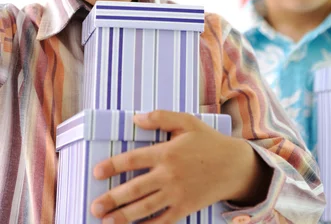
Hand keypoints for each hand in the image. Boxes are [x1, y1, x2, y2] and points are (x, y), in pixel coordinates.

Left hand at [91, 110, 269, 223]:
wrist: (233, 166)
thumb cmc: (208, 141)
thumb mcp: (187, 122)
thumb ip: (161, 117)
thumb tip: (136, 118)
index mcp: (167, 152)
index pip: (132, 159)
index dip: (112, 166)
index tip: (97, 172)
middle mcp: (168, 175)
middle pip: (134, 189)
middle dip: (112, 199)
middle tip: (95, 206)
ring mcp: (176, 194)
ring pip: (144, 208)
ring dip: (123, 217)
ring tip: (106, 221)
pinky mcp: (184, 209)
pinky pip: (161, 222)